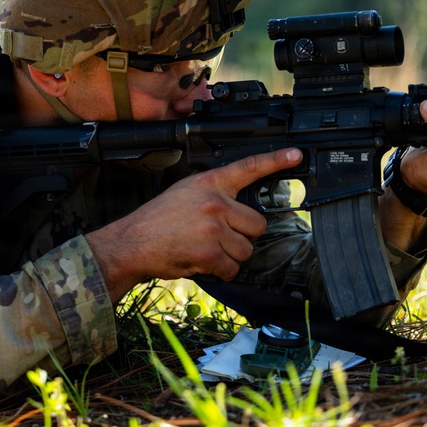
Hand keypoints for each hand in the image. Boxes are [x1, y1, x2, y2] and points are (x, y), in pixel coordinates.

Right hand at [86, 148, 303, 300]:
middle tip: (218, 237)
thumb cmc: (157, 221)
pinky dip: (220, 271)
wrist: (132, 243)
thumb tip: (240, 209)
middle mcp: (215, 202)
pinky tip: (201, 261)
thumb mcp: (185, 193)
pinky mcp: (210, 252)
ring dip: (230, 256)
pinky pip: (232, 267)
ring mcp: (214, 227)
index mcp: (210, 183)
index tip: (295, 155)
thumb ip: (214, 195)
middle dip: (242, 236)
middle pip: (257, 224)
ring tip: (205, 249)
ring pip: (246, 249)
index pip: (248, 168)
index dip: (274, 161)